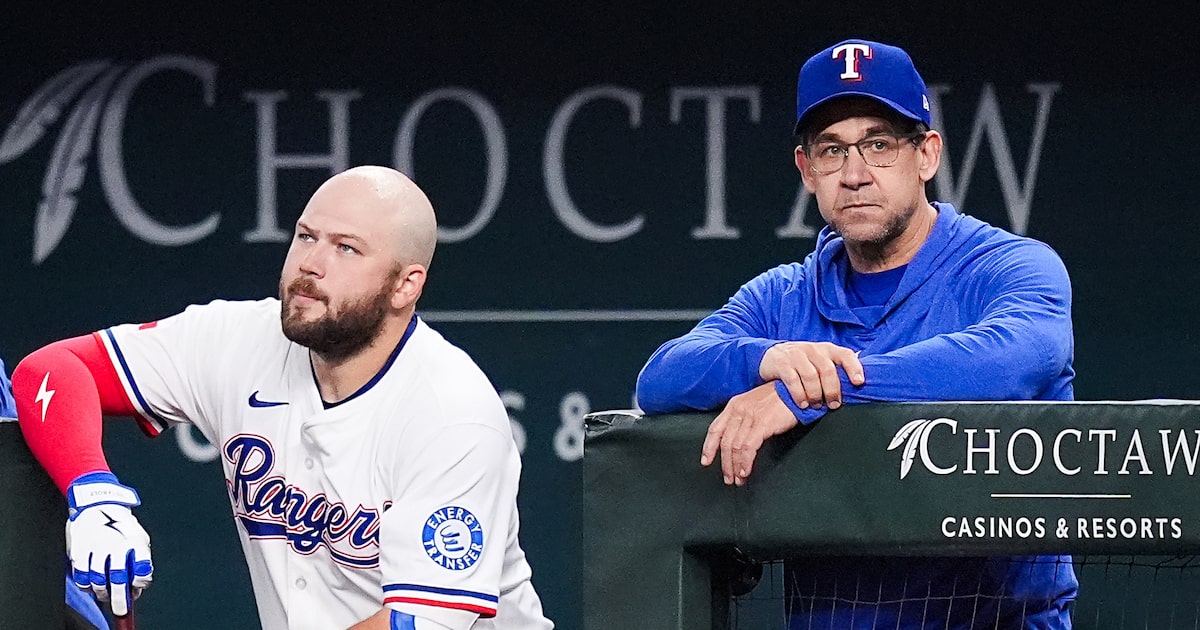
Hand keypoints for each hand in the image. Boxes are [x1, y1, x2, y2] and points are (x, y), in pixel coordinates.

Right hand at [66, 475, 152, 615]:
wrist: (98, 506)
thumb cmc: (121, 527)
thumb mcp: (138, 538)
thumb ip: (139, 561)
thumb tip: (135, 590)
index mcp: (136, 541)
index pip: (142, 568)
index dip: (140, 583)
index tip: (137, 590)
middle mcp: (117, 544)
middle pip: (118, 579)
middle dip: (119, 599)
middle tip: (120, 610)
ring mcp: (97, 547)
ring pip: (97, 580)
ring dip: (101, 592)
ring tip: (104, 595)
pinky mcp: (79, 550)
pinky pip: (81, 576)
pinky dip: (85, 585)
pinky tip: (90, 585)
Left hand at [700, 383, 798, 485]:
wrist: (796, 389)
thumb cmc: (778, 398)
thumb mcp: (753, 404)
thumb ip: (743, 418)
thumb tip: (736, 439)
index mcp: (734, 405)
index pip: (715, 429)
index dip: (708, 447)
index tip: (706, 461)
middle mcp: (738, 410)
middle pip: (725, 442)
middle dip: (725, 464)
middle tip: (728, 478)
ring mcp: (750, 416)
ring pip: (735, 447)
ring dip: (735, 467)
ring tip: (739, 479)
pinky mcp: (762, 423)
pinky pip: (748, 448)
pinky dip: (745, 462)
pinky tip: (746, 471)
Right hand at [758, 341, 864, 409]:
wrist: (774, 354)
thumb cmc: (804, 362)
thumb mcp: (820, 360)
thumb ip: (837, 368)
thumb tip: (859, 382)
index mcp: (827, 349)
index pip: (845, 354)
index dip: (854, 368)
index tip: (859, 382)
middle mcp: (813, 349)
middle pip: (827, 369)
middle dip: (832, 390)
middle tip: (833, 405)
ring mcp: (796, 355)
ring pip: (811, 376)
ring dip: (816, 394)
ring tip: (816, 405)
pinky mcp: (782, 363)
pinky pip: (793, 380)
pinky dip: (799, 394)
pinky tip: (803, 403)